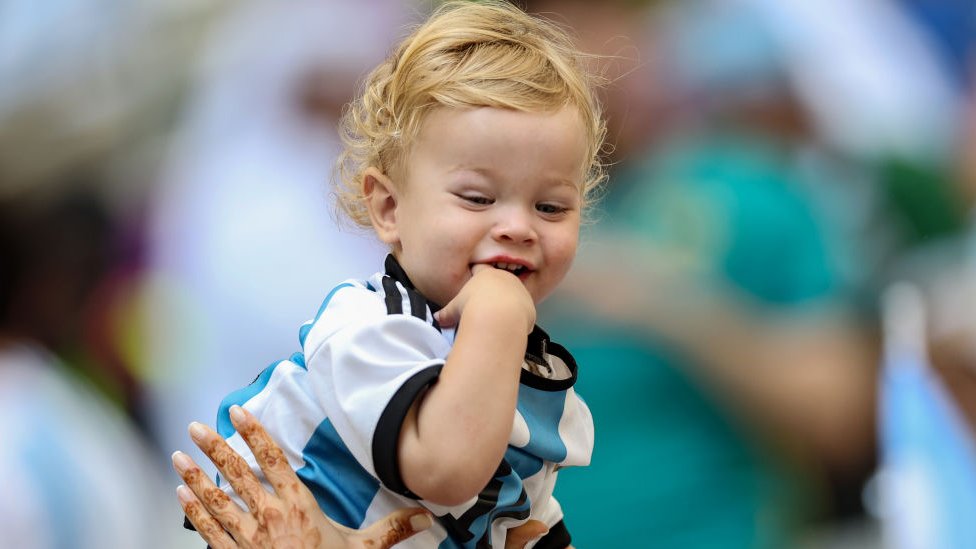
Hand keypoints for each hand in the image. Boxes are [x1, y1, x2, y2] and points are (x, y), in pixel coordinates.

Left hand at [172, 405, 432, 547]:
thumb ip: (393, 530)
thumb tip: (427, 515)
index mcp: (298, 507)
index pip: (273, 461)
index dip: (255, 434)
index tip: (238, 412)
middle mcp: (267, 516)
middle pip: (237, 474)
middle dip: (214, 448)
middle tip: (195, 427)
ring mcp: (246, 538)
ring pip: (215, 499)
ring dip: (195, 476)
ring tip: (178, 455)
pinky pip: (208, 530)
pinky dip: (194, 512)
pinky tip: (182, 495)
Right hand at [434, 264, 535, 331]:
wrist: (498, 317)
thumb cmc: (472, 307)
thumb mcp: (454, 309)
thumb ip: (446, 313)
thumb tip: (438, 319)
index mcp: (485, 274)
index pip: (480, 269)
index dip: (476, 274)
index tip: (474, 281)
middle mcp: (505, 278)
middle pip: (500, 282)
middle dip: (495, 292)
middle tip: (486, 307)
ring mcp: (519, 290)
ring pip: (514, 296)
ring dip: (508, 305)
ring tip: (499, 319)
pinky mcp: (529, 304)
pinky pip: (523, 311)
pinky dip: (517, 318)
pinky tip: (508, 327)